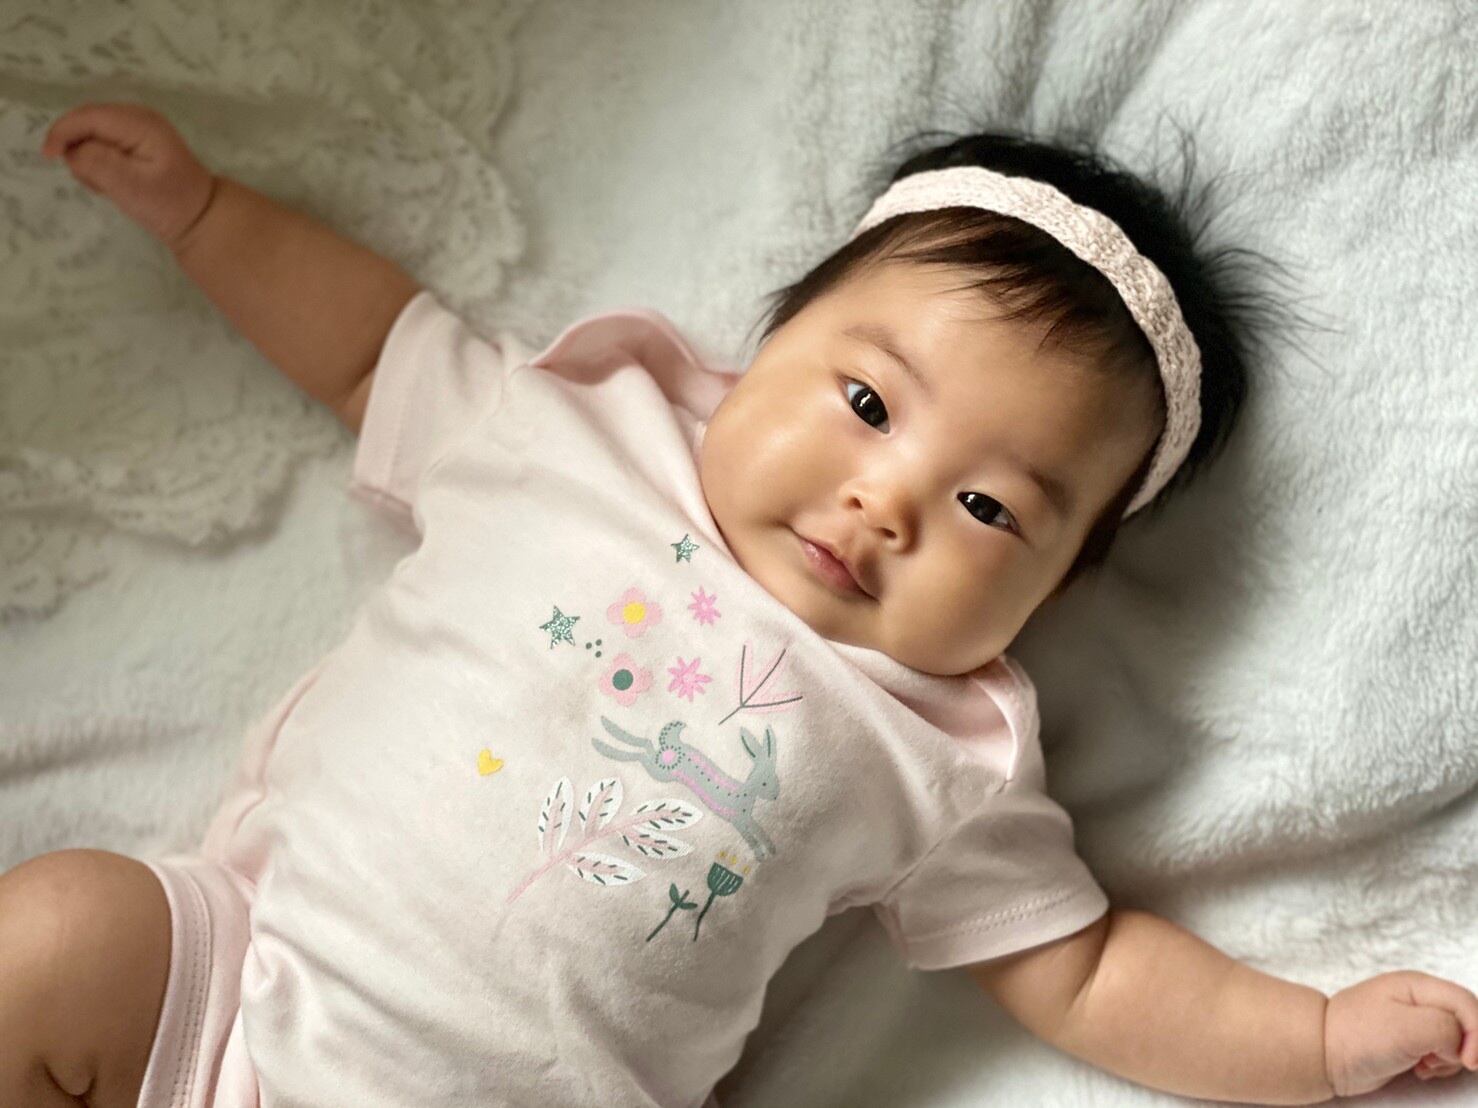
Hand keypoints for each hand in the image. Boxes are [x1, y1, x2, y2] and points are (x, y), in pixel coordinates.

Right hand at [40, 101, 216, 248]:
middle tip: (96, 184)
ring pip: (89, 136)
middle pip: (85, 123)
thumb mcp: (133, 187)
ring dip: (89, 162)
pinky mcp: (131, 142)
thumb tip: (72, 150)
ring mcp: (134, 129)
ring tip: (110, 187)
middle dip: (79, 151)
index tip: (48, 156)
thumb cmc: (170, 204)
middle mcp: (136, 118)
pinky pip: (100, 147)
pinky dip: (98, 165)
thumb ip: (99, 164)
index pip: (88, 116)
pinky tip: (114, 183)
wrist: (199, 217)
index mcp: (140, 123)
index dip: (63, 131)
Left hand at [1323, 970, 1477, 1095]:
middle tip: (1440, 1060)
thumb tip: (1462, 1043)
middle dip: (1463, 1047)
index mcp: (1419, 986)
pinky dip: (1437, 1065)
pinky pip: (1440, 1053)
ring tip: (1423, 1064)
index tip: (1468, 1061)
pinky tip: (1419, 1069)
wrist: (1323, 1054)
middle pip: (1466, 1022)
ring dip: (1449, 1059)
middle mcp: (1419, 999)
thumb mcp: (1409, 1027)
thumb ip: (1447, 1028)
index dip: (1477, 1033)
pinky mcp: (1409, 1041)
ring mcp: (1414, 1020)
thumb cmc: (1359, 1036)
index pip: (1468, 1004)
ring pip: (1456, 1040)